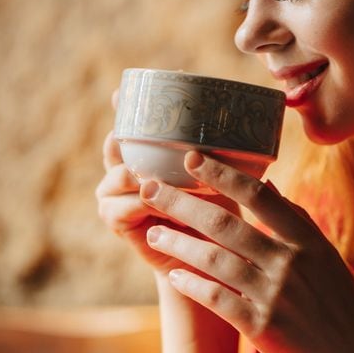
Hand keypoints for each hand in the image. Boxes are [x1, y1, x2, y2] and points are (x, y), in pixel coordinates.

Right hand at [94, 91, 239, 276]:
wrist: (210, 260)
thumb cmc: (219, 211)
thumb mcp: (220, 177)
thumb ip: (220, 155)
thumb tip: (240, 122)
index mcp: (150, 155)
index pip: (132, 126)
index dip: (123, 109)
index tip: (119, 92)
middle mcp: (127, 171)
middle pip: (114, 147)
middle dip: (121, 139)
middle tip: (129, 134)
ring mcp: (117, 196)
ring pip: (116, 177)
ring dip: (134, 176)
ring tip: (151, 178)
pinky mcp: (118, 222)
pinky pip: (118, 209)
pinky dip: (137, 205)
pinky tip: (155, 204)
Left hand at [139, 151, 353, 352]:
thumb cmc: (340, 310)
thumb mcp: (328, 258)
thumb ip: (298, 222)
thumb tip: (270, 185)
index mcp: (308, 241)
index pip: (260, 196)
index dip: (223, 174)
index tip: (193, 157)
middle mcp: (290, 262)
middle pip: (227, 223)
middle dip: (183, 202)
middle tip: (150, 188)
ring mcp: (274, 295)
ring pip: (214, 259)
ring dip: (178, 243)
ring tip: (154, 232)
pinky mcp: (261, 327)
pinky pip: (216, 298)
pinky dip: (192, 284)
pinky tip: (173, 275)